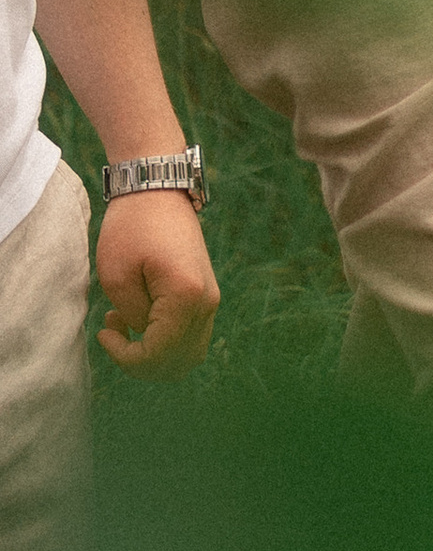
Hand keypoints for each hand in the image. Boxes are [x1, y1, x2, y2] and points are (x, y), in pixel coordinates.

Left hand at [95, 188, 219, 378]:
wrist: (157, 189)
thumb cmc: (132, 228)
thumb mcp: (117, 276)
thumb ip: (132, 317)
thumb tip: (142, 336)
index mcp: (186, 296)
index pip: (159, 353)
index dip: (125, 357)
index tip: (103, 332)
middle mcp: (207, 300)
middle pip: (179, 361)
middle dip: (141, 362)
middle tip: (113, 335)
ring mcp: (210, 297)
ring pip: (189, 353)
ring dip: (155, 354)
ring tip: (126, 325)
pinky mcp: (206, 292)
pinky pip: (191, 335)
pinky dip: (166, 340)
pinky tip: (140, 320)